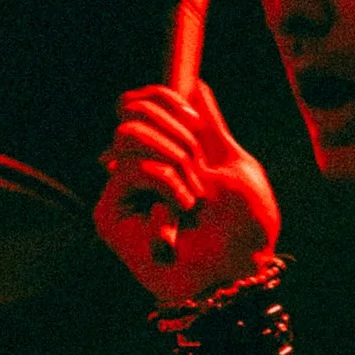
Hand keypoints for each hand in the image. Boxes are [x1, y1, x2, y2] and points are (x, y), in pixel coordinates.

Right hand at [93, 81, 280, 301]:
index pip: (141, 103)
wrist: (241, 268)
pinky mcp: (109, 216)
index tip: (194, 119)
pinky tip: (183, 207)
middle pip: (130, 110)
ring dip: (173, 161)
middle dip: (177, 134)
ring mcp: (123, 192)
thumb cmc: (246, 227)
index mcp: (167, 155)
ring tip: (194, 197)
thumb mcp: (232, 163)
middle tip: (199, 171)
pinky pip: (132, 167)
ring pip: (128, 134)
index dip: (162, 97)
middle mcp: (139, 169)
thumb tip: (194, 86)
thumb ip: (210, 126)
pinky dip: (166, 181)